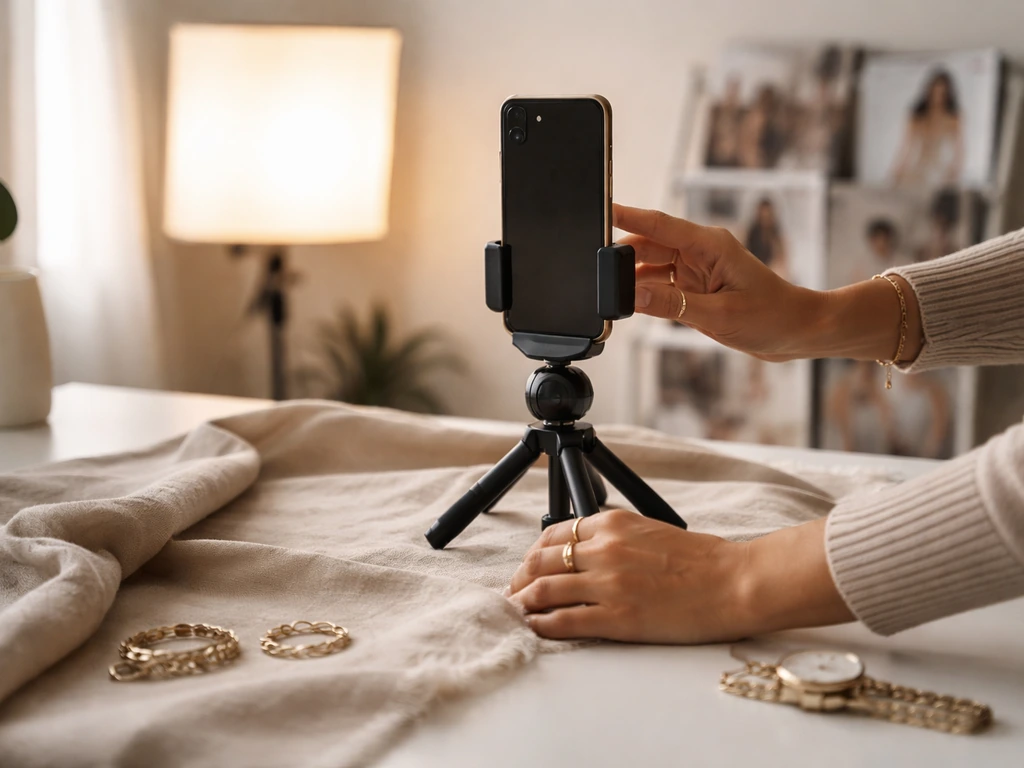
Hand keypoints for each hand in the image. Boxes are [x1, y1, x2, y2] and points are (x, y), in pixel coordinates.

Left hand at [506, 510, 853, 643]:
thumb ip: (616, 536)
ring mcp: (608, 584)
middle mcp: (604, 549)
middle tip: (514, 593)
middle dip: (521, 578)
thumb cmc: (702, 560)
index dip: (533, 554)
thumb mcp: (651, 530)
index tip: (528, 567)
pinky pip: (565, 621)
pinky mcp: (617, 617)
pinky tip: (536, 628)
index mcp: (613, 523)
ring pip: (545, 590)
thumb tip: (587, 551)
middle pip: (541, 561)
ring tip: (518, 612)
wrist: (735, 581)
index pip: (554, 535)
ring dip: (525, 602)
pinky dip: (543, 625)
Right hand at [614, 204, 821, 361]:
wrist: (797, 332)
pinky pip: (660, 287)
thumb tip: (633, 295)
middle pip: (648, 245)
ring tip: (612, 294)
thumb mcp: (720, 314)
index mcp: (710, 245)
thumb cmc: (772, 316)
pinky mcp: (694, 289)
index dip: (628, 215)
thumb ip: (672, 305)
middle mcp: (700, 252)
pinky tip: (631, 304)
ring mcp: (696, 270)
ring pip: (650, 267)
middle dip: (622, 257)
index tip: (602, 209)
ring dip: (632, 280)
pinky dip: (645, 295)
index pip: (659, 224)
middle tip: (597, 271)